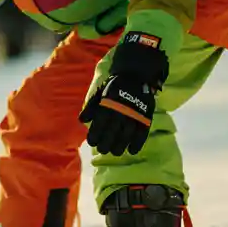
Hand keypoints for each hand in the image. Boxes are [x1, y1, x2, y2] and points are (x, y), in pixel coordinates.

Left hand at [79, 32, 169, 155]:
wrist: (136, 74)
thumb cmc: (115, 85)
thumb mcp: (100, 92)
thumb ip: (91, 106)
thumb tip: (82, 121)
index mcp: (108, 105)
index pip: (99, 125)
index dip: (94, 136)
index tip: (92, 142)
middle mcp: (120, 111)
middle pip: (112, 133)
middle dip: (105, 145)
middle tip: (103, 150)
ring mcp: (134, 114)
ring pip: (126, 135)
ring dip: (119, 146)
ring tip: (115, 152)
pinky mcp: (145, 116)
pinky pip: (142, 133)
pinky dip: (137, 144)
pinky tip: (131, 151)